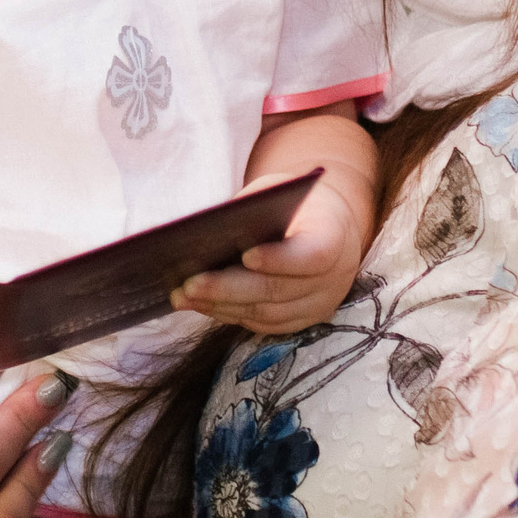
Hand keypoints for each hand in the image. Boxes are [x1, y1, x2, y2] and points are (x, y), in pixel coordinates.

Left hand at [174, 162, 374, 332]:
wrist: (326, 228)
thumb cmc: (293, 204)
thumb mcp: (276, 193)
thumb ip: (250, 213)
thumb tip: (202, 237)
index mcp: (333, 236)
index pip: (312, 255)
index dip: (280, 259)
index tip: (246, 256)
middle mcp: (333, 278)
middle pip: (279, 290)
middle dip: (229, 288)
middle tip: (190, 284)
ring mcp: (319, 305)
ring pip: (267, 313)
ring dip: (221, 306)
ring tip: (183, 296)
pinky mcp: (301, 321)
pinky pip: (263, 324)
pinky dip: (229, 315)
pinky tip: (200, 304)